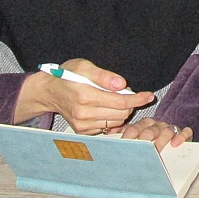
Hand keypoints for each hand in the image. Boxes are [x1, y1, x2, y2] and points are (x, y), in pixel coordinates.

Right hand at [15, 58, 153, 133]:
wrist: (49, 91)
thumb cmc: (67, 75)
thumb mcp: (84, 66)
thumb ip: (104, 76)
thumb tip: (122, 84)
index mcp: (85, 96)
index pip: (120, 102)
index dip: (138, 99)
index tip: (149, 95)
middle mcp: (83, 114)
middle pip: (121, 113)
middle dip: (129, 103)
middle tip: (123, 91)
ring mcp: (82, 125)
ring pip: (116, 121)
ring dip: (121, 111)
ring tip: (113, 98)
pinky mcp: (82, 131)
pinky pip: (107, 127)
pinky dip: (112, 118)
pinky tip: (106, 108)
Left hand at [120, 117, 193, 151]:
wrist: (169, 141)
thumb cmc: (148, 142)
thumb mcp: (135, 138)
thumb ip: (123, 136)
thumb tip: (108, 136)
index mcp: (144, 125)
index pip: (134, 129)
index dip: (129, 137)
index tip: (123, 146)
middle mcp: (157, 125)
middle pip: (150, 130)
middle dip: (144, 140)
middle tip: (139, 150)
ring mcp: (170, 129)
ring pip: (166, 131)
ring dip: (161, 141)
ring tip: (156, 151)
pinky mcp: (183, 134)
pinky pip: (184, 132)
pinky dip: (181, 137)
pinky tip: (175, 144)